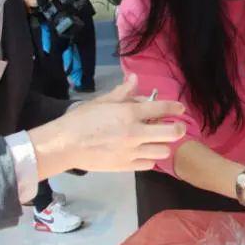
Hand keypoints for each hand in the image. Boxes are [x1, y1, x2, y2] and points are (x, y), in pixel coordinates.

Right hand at [29, 74, 186, 178]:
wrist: (64, 145)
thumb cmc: (81, 120)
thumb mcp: (101, 101)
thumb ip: (123, 92)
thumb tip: (136, 78)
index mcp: (129, 113)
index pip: (162, 108)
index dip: (175, 108)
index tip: (180, 109)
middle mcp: (135, 132)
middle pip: (171, 133)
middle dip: (178, 129)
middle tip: (176, 128)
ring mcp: (132, 152)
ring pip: (163, 151)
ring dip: (163, 145)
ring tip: (157, 141)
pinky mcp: (126, 166)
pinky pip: (149, 164)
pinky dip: (149, 158)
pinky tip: (143, 152)